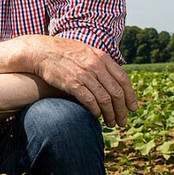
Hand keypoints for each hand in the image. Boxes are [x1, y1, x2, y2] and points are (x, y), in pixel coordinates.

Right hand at [21, 36, 137, 126]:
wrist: (40, 51)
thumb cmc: (63, 53)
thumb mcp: (86, 51)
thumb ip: (101, 63)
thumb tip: (114, 78)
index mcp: (102, 57)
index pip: (123, 79)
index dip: (130, 96)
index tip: (132, 108)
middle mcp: (96, 66)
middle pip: (116, 92)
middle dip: (122, 110)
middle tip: (123, 121)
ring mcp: (84, 74)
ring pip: (105, 99)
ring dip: (110, 114)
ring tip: (111, 123)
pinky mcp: (72, 83)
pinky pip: (90, 101)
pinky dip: (95, 111)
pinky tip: (96, 116)